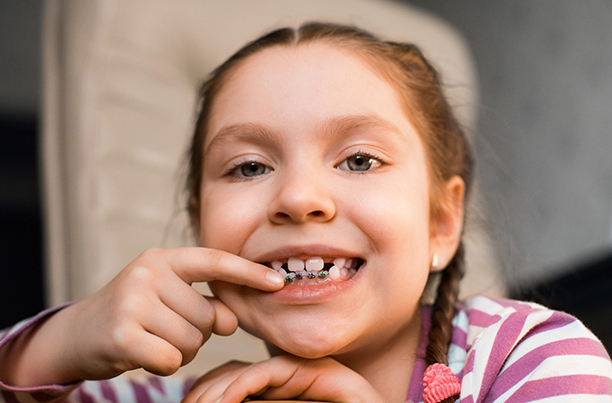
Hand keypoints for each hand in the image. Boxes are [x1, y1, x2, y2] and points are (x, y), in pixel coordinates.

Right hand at [0, 247, 283, 385]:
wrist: (78, 334)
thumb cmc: (136, 315)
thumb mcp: (171, 300)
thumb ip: (207, 305)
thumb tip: (232, 322)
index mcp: (164, 258)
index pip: (215, 262)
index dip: (249, 273)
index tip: (279, 283)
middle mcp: (147, 272)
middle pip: (208, 316)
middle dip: (197, 333)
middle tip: (166, 329)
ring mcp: (132, 301)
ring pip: (193, 341)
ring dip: (181, 351)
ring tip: (154, 339)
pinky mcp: (121, 333)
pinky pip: (172, 359)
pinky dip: (164, 364)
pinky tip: (143, 354)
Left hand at [183, 355, 385, 402]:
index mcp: (273, 391)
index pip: (227, 380)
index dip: (203, 392)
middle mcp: (284, 377)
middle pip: (231, 372)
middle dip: (204, 391)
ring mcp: (300, 371)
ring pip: (246, 371)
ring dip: (219, 391)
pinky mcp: (316, 371)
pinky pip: (270, 372)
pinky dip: (244, 385)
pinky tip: (228, 401)